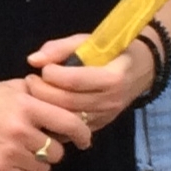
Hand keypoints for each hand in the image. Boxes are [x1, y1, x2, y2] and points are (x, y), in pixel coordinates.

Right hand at [0, 79, 91, 170]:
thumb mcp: (12, 87)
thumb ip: (39, 94)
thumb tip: (67, 103)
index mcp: (27, 106)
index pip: (69, 123)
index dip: (82, 134)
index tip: (84, 140)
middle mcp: (20, 130)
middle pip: (58, 152)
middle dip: (52, 149)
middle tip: (40, 143)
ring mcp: (9, 151)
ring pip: (44, 168)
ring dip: (39, 163)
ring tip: (25, 152)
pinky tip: (14, 162)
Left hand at [27, 31, 149, 135]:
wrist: (141, 69)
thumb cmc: (112, 51)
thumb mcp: (88, 41)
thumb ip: (60, 48)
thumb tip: (33, 60)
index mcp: (112, 77)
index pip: (74, 81)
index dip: (52, 74)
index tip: (43, 68)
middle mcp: (111, 101)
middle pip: (68, 102)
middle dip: (43, 92)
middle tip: (30, 81)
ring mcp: (106, 116)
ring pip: (68, 118)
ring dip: (46, 107)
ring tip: (35, 93)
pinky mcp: (100, 126)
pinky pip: (72, 129)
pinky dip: (55, 120)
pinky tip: (44, 108)